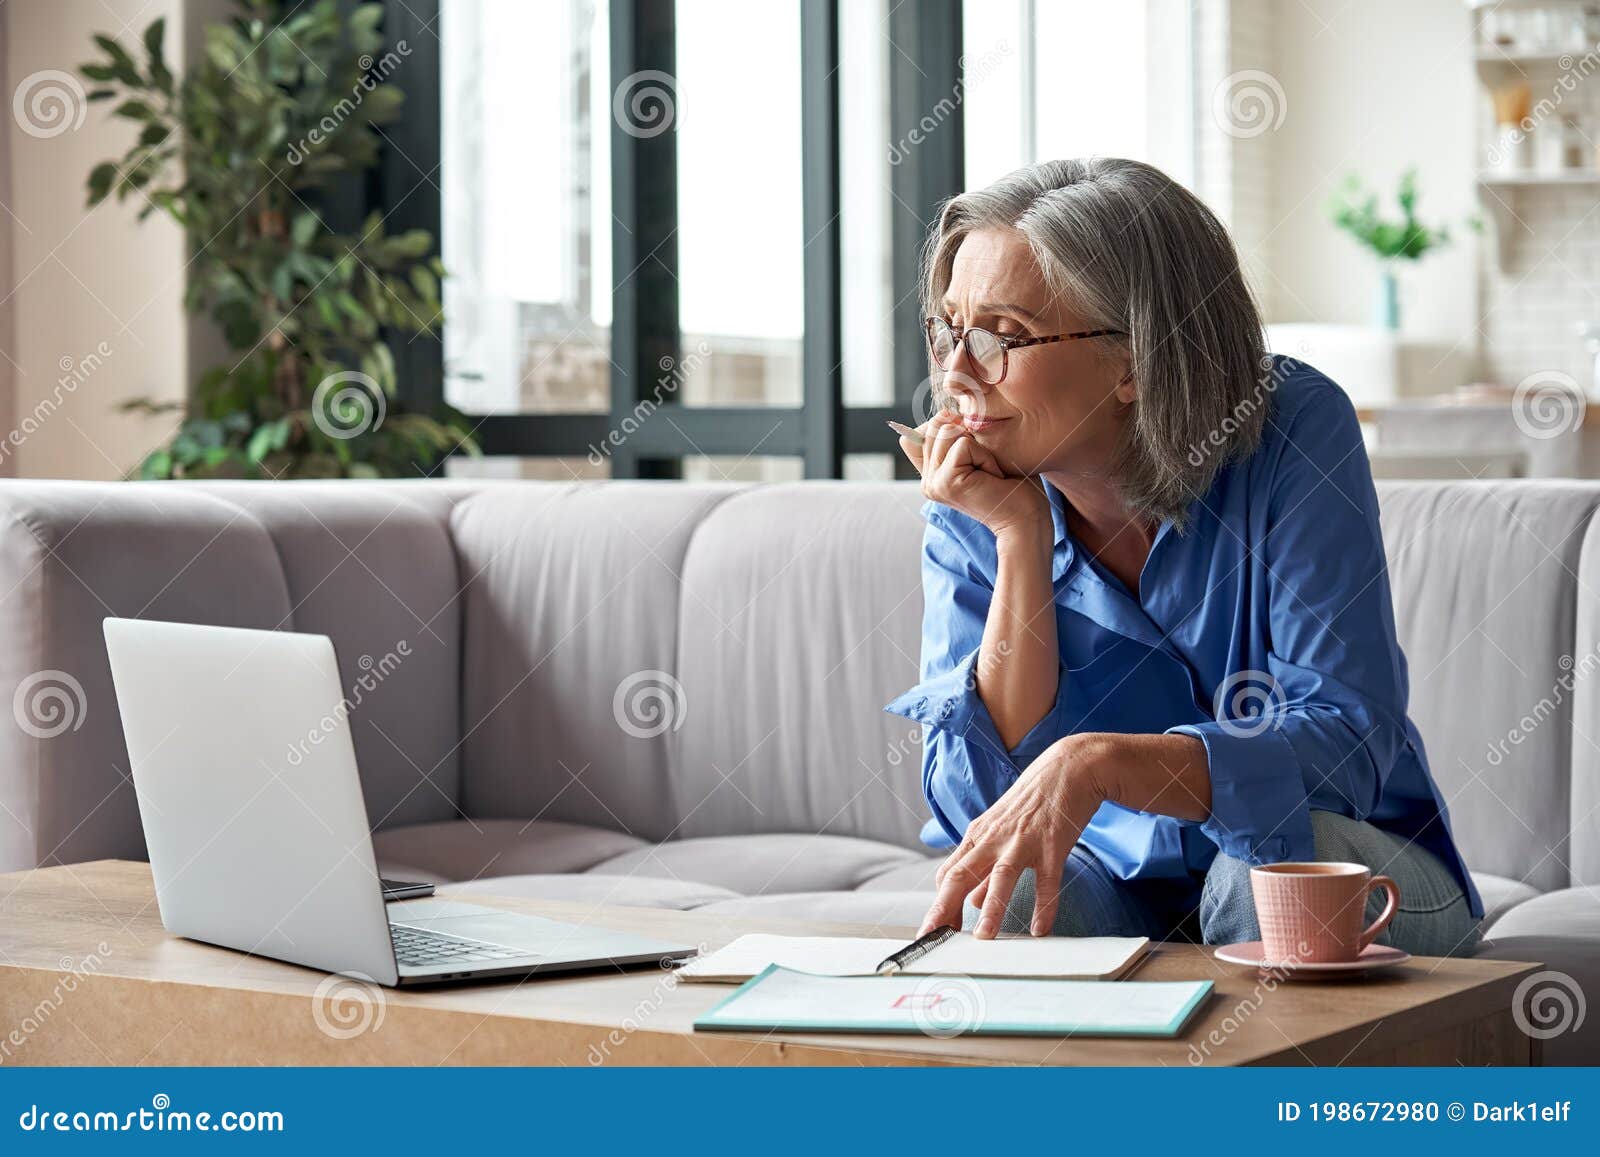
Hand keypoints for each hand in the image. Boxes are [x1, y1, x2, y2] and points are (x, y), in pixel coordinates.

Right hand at [896, 411, 1048, 538]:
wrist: (1025, 520)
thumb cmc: (1011, 486)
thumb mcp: (981, 453)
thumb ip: (956, 436)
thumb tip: (945, 414)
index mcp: (931, 475)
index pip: (923, 431)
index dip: (951, 429)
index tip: (975, 456)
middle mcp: (927, 480)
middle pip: (937, 426)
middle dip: (969, 437)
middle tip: (986, 467)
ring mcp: (933, 483)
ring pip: (948, 431)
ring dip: (979, 447)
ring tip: (989, 472)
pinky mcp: (946, 482)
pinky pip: (964, 444)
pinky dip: (985, 456)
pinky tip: (993, 478)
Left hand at [918, 734, 1107, 937]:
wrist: (1068, 768)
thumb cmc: (1032, 802)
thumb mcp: (1000, 831)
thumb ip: (984, 867)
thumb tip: (970, 901)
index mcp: (978, 836)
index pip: (948, 874)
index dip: (938, 904)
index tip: (933, 931)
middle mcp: (994, 839)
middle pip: (960, 875)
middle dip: (944, 908)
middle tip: (933, 937)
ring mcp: (1023, 841)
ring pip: (1001, 877)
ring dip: (991, 909)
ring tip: (984, 938)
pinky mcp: (1053, 844)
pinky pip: (1047, 880)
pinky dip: (1044, 906)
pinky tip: (1040, 929)